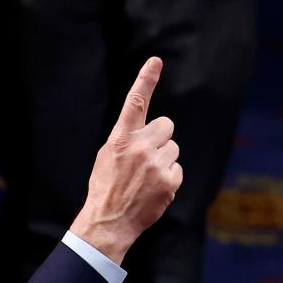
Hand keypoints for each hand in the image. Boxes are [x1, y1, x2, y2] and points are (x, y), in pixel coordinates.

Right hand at [71, 57, 181, 263]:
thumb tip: (149, 131)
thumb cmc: (105, 187)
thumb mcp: (107, 157)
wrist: (109, 221)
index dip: (146, 80)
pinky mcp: (170, 180)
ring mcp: (156, 164)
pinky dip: (168, 178)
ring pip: (173, 148)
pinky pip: (177, 168)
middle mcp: (140, 147)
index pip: (135, 103)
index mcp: (120, 139)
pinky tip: (152, 189)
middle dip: (160, 138)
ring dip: (164, 159)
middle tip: (147, 156)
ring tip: (146, 177)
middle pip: (166, 125)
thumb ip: (126, 139)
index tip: (155, 61)